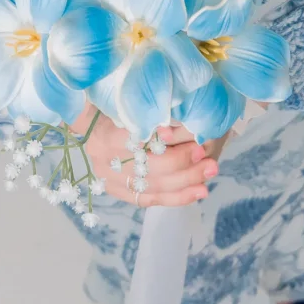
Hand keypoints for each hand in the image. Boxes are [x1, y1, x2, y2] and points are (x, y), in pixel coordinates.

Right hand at [80, 110, 223, 207]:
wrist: (94, 119)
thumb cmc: (122, 106)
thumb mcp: (136, 105)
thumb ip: (156, 117)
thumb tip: (179, 129)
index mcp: (107, 133)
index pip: (145, 145)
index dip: (171, 147)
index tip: (199, 143)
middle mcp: (104, 159)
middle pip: (149, 169)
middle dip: (183, 167)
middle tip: (209, 162)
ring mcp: (108, 178)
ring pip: (152, 187)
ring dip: (184, 185)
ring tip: (209, 178)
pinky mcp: (117, 190)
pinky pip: (149, 199)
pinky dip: (176, 197)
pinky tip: (197, 193)